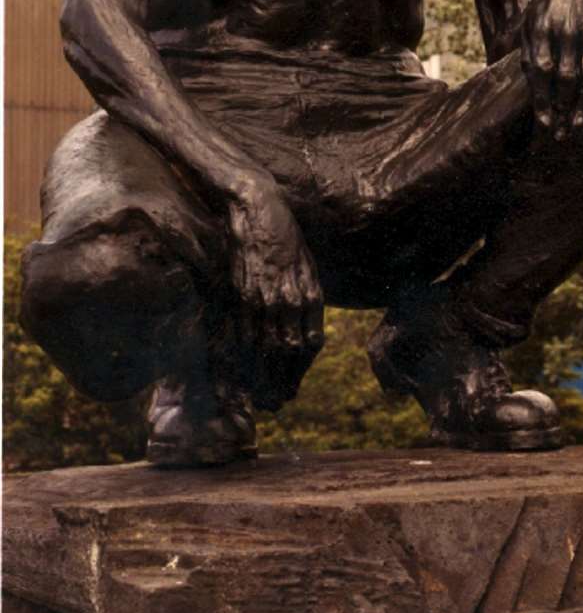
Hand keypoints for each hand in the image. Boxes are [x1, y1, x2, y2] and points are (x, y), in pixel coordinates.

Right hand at [223, 171, 323, 409]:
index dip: (301, 370)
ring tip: (262, 397)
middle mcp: (290, 299)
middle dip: (283, 382)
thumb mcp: (308, 266)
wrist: (258, 209)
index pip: (310, 343)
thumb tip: (308, 332)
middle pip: (288, 352)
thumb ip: (309, 298)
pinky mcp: (240, 293)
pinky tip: (242, 371)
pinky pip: (243, 333)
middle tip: (278, 403)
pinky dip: (244, 356)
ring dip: (263, 377)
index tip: (293, 386)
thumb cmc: (286, 237)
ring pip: (265, 348)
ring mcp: (264, 297)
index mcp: (310, 293)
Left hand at [521, 0, 582, 141]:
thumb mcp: (531, 19)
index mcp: (542, 26)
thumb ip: (530, 51)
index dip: (542, 103)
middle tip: (560, 139)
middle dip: (563, 112)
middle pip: (566, 79)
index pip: (541, 72)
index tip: (541, 128)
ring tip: (578, 131)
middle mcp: (567, 30)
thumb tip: (532, 89)